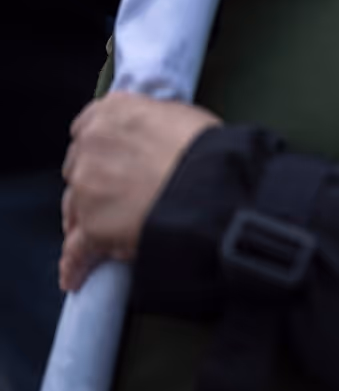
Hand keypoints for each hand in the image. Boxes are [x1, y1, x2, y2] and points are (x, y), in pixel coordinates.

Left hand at [59, 92, 219, 291]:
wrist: (212, 183)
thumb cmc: (208, 149)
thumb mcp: (180, 114)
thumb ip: (151, 121)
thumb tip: (152, 135)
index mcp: (111, 113)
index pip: (87, 128)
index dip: (100, 147)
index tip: (109, 158)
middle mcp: (90, 145)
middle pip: (78, 168)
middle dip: (92, 183)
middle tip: (114, 199)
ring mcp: (86, 187)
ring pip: (75, 208)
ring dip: (85, 221)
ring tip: (96, 240)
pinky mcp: (92, 227)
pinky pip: (77, 250)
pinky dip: (75, 265)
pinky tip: (74, 277)